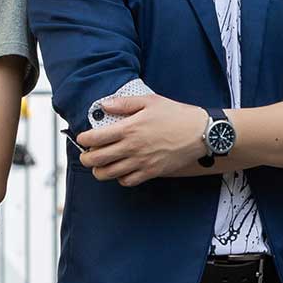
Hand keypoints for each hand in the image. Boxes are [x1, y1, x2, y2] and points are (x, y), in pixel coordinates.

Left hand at [74, 94, 209, 185]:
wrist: (200, 132)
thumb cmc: (176, 115)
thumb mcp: (150, 101)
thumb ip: (124, 103)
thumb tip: (105, 105)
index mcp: (129, 128)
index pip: (95, 137)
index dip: (83, 139)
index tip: (83, 138)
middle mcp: (132, 147)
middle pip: (97, 159)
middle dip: (86, 158)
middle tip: (87, 154)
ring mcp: (141, 162)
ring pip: (109, 174)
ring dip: (99, 170)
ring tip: (100, 165)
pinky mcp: (151, 172)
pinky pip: (127, 181)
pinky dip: (120, 178)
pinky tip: (121, 170)